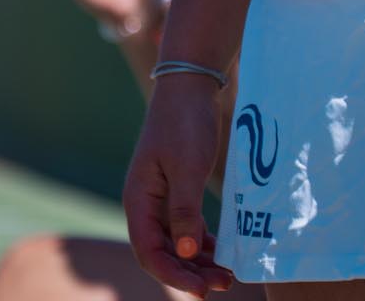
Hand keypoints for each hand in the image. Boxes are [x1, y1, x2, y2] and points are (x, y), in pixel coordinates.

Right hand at [125, 79, 233, 295]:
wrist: (191, 84)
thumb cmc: (185, 122)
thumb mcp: (187, 167)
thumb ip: (185, 211)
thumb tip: (187, 254)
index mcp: (138, 200)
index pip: (149, 252)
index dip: (174, 275)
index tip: (203, 290)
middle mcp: (145, 204)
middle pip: (163, 252)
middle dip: (191, 273)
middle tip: (223, 285)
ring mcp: (160, 198)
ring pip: (176, 242)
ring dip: (198, 261)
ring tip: (227, 275)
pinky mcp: (177, 190)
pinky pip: (186, 227)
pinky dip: (202, 242)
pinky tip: (220, 251)